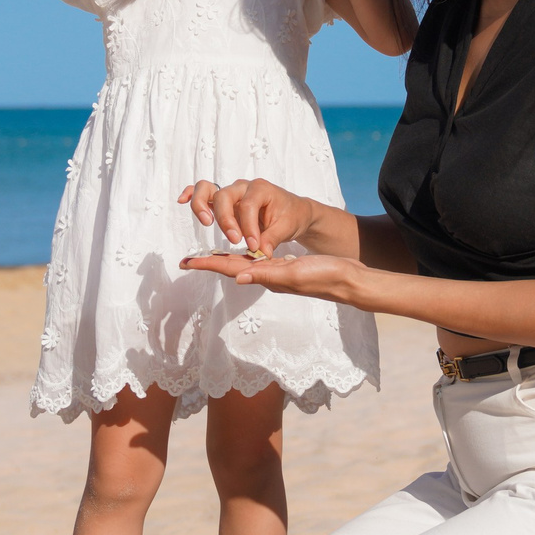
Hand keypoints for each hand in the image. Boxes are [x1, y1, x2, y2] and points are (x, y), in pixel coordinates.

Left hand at [178, 251, 365, 303]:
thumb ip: (268, 274)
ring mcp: (278, 272)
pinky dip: (247, 256)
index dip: (207, 264)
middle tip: (186, 260)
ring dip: (224, 260)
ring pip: (244, 264)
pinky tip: (245, 253)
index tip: (184, 262)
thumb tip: (238, 278)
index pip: (230, 269)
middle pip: (232, 267)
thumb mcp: (295, 274)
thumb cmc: (326, 277)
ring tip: (207, 256)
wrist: (350, 280)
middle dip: (209, 263)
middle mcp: (268, 275)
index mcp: (267, 276)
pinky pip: (260, 261)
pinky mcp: (288, 266)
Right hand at [179, 178, 316, 257]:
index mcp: (261, 189)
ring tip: (207, 223)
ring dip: (203, 206)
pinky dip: (191, 194)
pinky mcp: (223, 200)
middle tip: (235, 240)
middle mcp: (243, 187)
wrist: (292, 211)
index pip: (249, 206)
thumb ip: (273, 239)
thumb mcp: (287, 227)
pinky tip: (181, 201)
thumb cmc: (290, 216)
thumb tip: (261, 253)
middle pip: (224, 196)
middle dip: (226, 219)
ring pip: (208, 189)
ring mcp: (231, 192)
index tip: (253, 246)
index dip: (249, 227)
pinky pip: (202, 191)